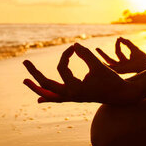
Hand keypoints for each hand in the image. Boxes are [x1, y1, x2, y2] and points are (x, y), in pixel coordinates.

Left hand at [22, 43, 141, 104]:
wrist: (121, 95)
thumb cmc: (111, 80)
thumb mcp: (98, 66)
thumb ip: (85, 55)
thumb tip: (74, 45)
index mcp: (75, 89)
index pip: (62, 68)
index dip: (65, 55)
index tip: (72, 47)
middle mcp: (70, 95)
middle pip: (46, 85)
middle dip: (34, 73)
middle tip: (25, 62)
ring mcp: (71, 98)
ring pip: (49, 94)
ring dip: (36, 88)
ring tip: (24, 81)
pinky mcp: (74, 98)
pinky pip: (57, 99)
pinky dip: (48, 98)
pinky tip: (39, 100)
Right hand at [96, 37, 145, 73]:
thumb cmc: (143, 57)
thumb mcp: (133, 48)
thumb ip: (127, 43)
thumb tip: (119, 38)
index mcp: (125, 61)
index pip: (117, 52)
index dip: (117, 45)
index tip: (118, 39)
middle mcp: (122, 65)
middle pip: (109, 60)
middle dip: (103, 54)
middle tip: (96, 48)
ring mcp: (120, 68)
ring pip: (109, 63)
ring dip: (102, 56)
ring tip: (96, 50)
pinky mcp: (120, 70)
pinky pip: (111, 67)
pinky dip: (105, 64)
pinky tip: (99, 61)